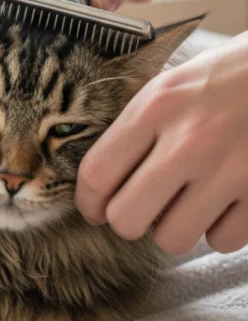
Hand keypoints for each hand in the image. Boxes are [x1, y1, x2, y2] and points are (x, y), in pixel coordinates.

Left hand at [75, 32, 247, 254]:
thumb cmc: (223, 79)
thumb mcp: (169, 88)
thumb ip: (134, 131)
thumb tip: (99, 185)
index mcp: (157, 107)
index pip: (97, 174)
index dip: (88, 202)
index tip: (94, 210)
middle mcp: (190, 140)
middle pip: (126, 218)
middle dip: (127, 220)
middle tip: (140, 209)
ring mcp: (231, 169)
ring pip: (173, 239)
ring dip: (174, 228)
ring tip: (185, 204)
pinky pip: (222, 241)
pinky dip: (219, 230)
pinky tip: (222, 204)